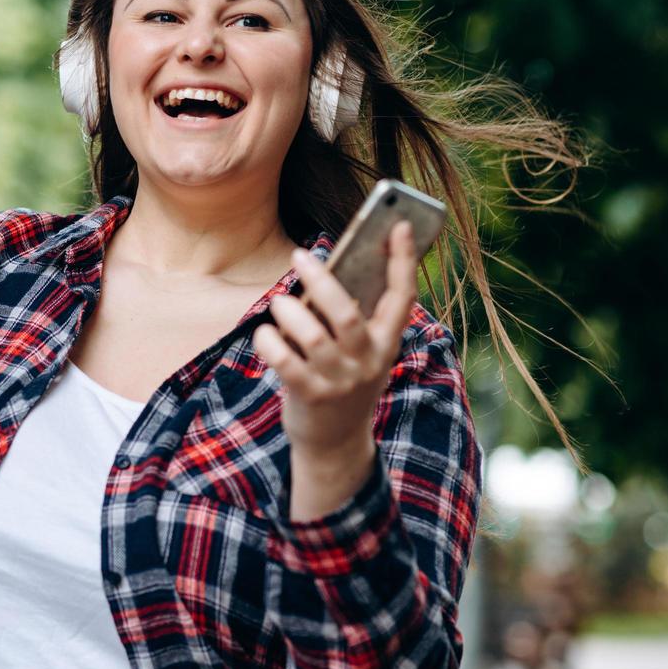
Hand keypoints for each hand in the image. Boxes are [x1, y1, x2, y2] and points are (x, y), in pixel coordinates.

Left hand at [254, 220, 419, 459]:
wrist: (335, 444)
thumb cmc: (343, 382)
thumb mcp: (359, 353)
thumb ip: (351, 319)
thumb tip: (323, 273)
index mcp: (387, 344)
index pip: (402, 297)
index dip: (403, 260)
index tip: (399, 224)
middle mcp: (369, 361)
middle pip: (347, 313)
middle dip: (321, 280)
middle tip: (298, 256)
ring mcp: (341, 381)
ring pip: (313, 335)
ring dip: (289, 311)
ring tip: (280, 302)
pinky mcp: (312, 396)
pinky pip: (285, 361)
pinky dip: (269, 342)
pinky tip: (264, 335)